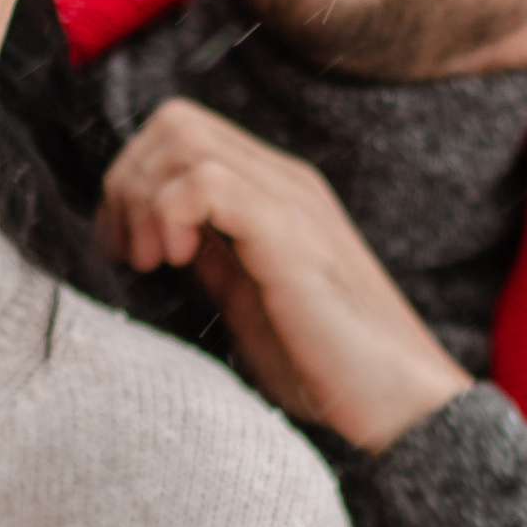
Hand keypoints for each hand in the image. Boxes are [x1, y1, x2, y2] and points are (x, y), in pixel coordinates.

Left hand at [96, 96, 471, 449]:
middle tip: (130, 254)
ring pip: (184, 138)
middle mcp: (284, 181)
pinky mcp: (291, 235)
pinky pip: (208, 182)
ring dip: (144, 197)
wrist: (402, 404)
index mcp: (274, 193)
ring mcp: (291, 201)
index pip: (182, 134)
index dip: (133, 182)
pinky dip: (170, 213)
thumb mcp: (249, 302)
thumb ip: (213, 259)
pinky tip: (176, 261)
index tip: (124, 250)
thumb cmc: (328, 366)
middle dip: (128, 182)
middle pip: (175, 122)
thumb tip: (161, 236)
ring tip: (152, 261)